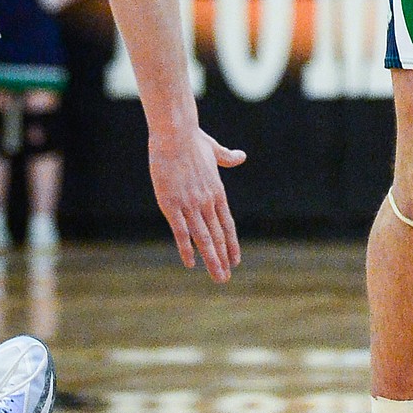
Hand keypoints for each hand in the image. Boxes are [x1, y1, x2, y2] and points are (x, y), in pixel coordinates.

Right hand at [147, 122, 245, 282]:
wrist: (176, 134)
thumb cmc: (192, 140)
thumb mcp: (214, 150)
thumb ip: (227, 157)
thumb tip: (241, 156)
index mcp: (217, 192)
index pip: (227, 224)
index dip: (231, 244)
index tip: (236, 260)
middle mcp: (207, 202)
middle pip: (217, 236)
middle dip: (222, 258)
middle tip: (226, 278)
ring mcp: (190, 205)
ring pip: (203, 238)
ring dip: (211, 259)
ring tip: (218, 276)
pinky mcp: (171, 205)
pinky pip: (181, 232)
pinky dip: (186, 249)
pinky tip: (191, 263)